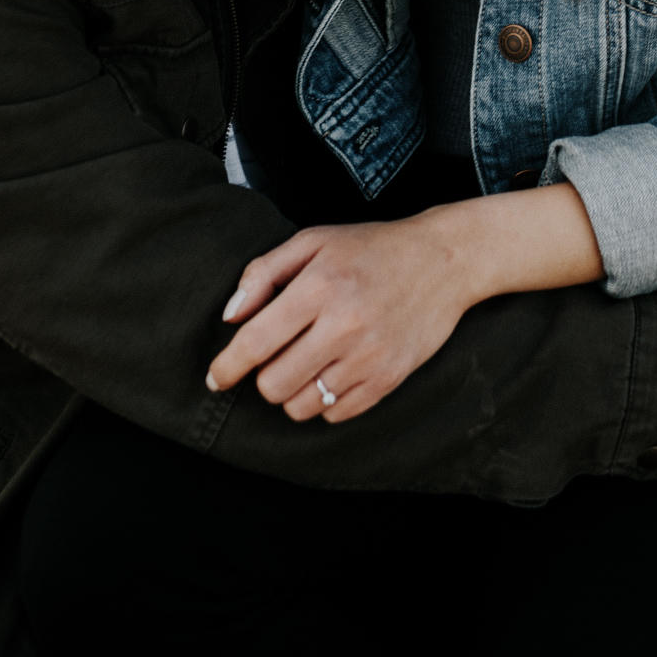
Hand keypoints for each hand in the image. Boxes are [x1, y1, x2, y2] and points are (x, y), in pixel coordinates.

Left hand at [205, 216, 473, 422]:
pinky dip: (324, 400)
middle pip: (274, 384)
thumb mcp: (313, 241)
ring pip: (302, 406)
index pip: (256, 343)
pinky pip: (336, 414)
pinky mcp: (390, 379)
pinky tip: (333, 371)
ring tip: (307, 362)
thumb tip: (229, 315)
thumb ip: (263, 273)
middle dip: (264, 376)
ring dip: (293, 391)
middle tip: (277, 355)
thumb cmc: (371, 249)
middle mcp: (344, 326)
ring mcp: (369, 357)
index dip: (226, 367)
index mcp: (319, 287)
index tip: (214, 378)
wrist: (443, 261)